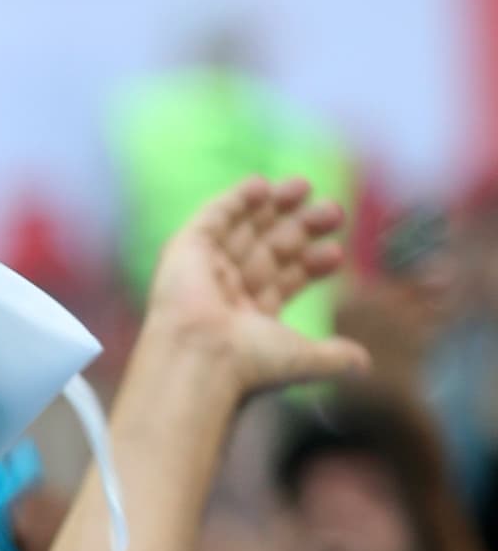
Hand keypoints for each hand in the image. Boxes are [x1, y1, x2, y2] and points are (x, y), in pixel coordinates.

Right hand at [144, 176, 369, 395]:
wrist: (201, 356)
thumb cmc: (248, 362)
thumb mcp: (302, 357)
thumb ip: (334, 357)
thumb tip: (365, 365)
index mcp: (249, 318)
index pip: (285, 280)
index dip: (311, 264)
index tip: (336, 251)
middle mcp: (227, 293)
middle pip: (269, 249)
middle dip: (302, 229)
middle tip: (333, 211)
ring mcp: (205, 270)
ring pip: (244, 229)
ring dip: (274, 206)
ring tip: (305, 187)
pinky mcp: (187, 250)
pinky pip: (213, 217)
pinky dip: (234, 199)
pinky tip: (261, 186)